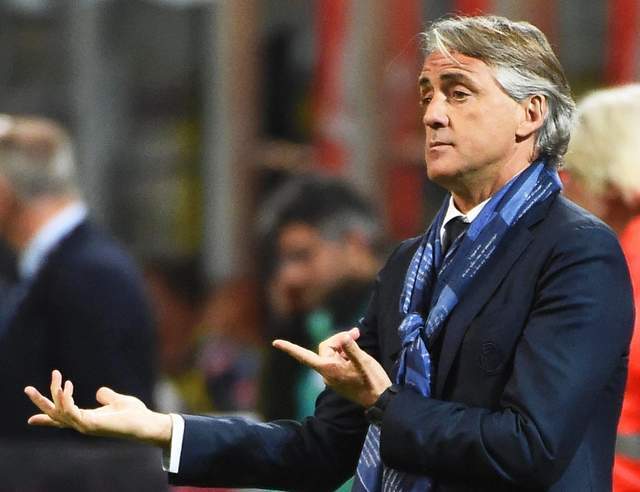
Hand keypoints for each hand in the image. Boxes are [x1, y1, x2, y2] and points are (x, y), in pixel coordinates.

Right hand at [24, 370, 171, 447]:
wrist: (146, 423)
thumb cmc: (134, 414)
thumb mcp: (117, 401)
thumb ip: (106, 396)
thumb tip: (99, 392)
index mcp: (86, 418)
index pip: (62, 419)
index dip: (46, 418)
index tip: (30, 419)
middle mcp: (82, 423)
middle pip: (54, 415)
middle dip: (41, 401)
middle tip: (27, 388)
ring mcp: (85, 426)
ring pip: (59, 413)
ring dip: (53, 393)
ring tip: (56, 374)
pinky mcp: (90, 424)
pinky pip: (70, 412)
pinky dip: (65, 399)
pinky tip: (65, 386)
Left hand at [273, 327, 391, 407]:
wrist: (379, 400)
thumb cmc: (372, 382)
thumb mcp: (364, 362)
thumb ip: (352, 348)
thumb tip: (344, 337)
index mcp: (329, 369)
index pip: (304, 356)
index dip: (290, 348)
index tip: (275, 342)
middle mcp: (327, 373)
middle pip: (326, 347)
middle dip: (339, 338)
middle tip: (357, 333)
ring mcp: (332, 376)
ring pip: (332, 353)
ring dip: (343, 345)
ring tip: (359, 339)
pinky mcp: (338, 378)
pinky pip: (337, 360)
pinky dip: (345, 353)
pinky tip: (357, 353)